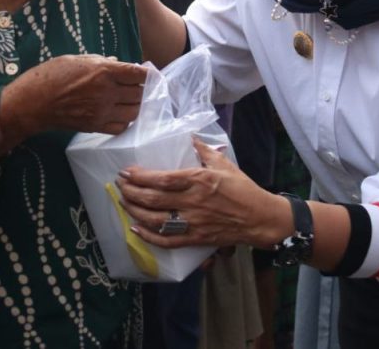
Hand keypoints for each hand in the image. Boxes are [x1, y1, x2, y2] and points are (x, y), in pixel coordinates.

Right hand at [0, 54, 146, 139]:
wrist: (32, 102)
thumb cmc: (51, 75)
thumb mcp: (77, 59)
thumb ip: (101, 61)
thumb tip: (118, 63)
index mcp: (103, 71)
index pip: (137, 74)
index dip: (146, 73)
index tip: (147, 73)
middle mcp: (106, 92)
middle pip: (139, 93)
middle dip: (142, 89)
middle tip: (138, 86)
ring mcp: (102, 111)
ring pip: (134, 112)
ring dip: (136, 105)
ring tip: (131, 100)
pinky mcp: (96, 126)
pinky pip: (121, 127)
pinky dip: (126, 121)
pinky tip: (120, 113)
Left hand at [117, 138, 287, 248]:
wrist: (259, 218)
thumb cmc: (243, 188)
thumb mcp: (224, 164)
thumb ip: (204, 150)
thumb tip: (190, 136)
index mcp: (199, 180)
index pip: (163, 179)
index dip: (141, 177)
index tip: (126, 172)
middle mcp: (193, 202)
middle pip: (154, 199)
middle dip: (132, 192)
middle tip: (119, 186)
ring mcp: (193, 223)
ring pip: (156, 220)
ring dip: (135, 211)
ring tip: (123, 202)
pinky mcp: (196, 239)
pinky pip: (168, 241)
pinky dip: (149, 237)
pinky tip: (136, 229)